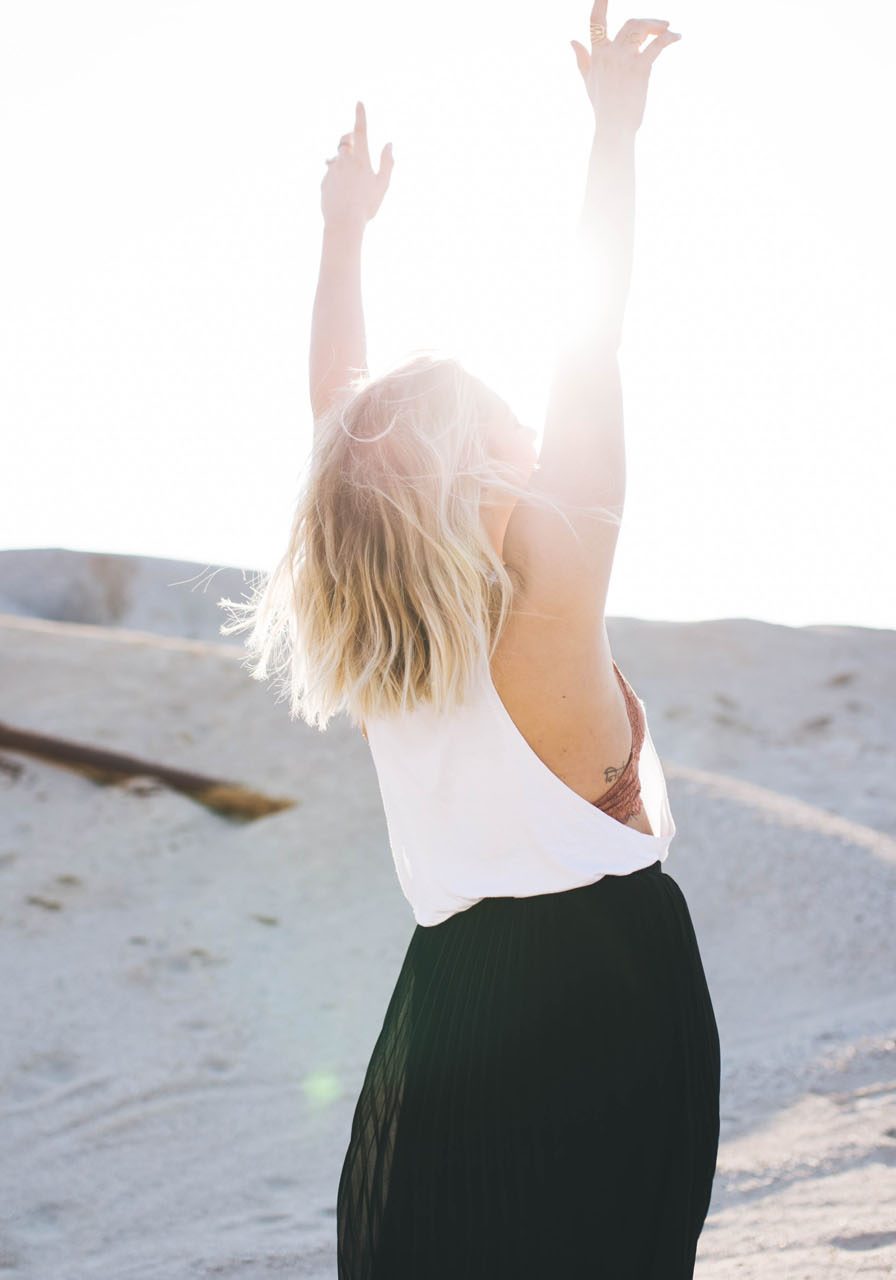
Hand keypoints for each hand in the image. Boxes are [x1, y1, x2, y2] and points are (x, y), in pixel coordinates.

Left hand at [320, 101, 394, 228]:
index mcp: (360, 159)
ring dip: (343, 162)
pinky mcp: (324, 182)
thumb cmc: (367, 206)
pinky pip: (331, 175)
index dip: (360, 116)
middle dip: (349, 138)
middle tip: (354, 141)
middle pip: (344, 141)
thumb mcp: (382, 184)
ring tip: (351, 180)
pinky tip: (343, 193)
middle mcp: (344, 160)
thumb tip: (389, 144)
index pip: (360, 131)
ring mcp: (331, 170)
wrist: (343, 223)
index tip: (359, 103)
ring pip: (336, 159)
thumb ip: (387, 162)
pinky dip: (337, 178)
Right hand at [570, 1, 680, 135]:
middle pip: (630, 23)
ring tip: (667, 30)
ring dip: (657, 26)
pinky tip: (677, 37)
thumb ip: (581, 59)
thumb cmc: (602, 107)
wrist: (614, 127)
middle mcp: (610, 53)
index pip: (596, 22)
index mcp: (597, 55)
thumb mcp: (589, 81)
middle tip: (660, 27)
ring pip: (641, 28)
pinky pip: (657, 44)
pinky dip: (669, 37)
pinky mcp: (640, 68)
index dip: (600, 3)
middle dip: (647, 22)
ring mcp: (624, 60)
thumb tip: (572, 41)